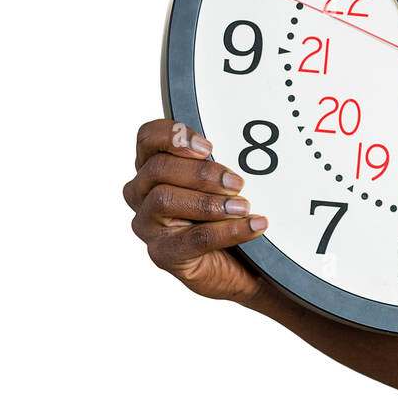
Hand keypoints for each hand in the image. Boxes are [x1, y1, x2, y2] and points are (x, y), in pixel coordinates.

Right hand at [123, 119, 268, 303]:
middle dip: (202, 173)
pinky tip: (254, 225)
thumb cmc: (227, 214)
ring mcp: (148, 226)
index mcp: (154, 168)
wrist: (242, 262)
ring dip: (209, 202)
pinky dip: (229, 230)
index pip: (148, 138)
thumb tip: (241, 149)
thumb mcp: (222, 182)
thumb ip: (218, 163)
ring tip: (243, 206)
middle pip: (157, 168)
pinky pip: (193, 238)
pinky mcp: (163, 254)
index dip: (173, 136)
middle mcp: (142, 194)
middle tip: (237, 182)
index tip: (208, 147)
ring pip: (164, 199)